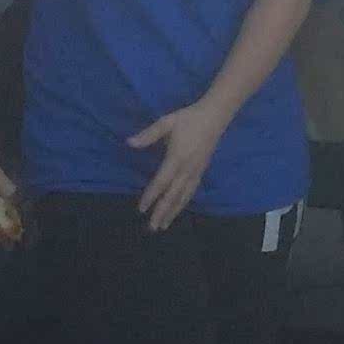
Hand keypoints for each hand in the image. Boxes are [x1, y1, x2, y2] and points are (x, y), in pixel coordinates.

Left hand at [124, 96, 235, 231]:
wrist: (215, 117)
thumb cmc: (188, 119)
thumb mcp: (167, 122)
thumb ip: (148, 135)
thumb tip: (129, 143)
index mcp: (176, 158)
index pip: (161, 182)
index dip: (151, 196)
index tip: (141, 209)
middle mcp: (187, 169)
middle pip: (173, 195)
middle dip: (162, 212)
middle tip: (152, 227)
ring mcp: (196, 171)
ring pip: (183, 196)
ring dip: (173, 212)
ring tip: (164, 225)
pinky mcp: (201, 171)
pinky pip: (191, 191)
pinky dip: (183, 203)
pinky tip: (178, 209)